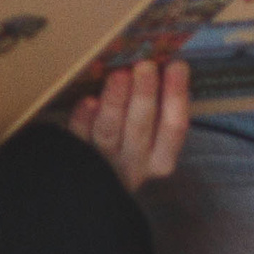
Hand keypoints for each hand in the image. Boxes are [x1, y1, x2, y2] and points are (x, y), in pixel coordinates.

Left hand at [67, 59, 191, 191]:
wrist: (86, 192)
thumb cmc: (125, 146)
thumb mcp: (147, 133)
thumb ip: (154, 106)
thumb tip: (158, 61)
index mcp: (158, 158)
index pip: (174, 129)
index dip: (177, 97)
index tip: (177, 66)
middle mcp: (133, 163)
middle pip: (141, 129)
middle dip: (145, 94)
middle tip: (145, 65)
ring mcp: (103, 163)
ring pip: (111, 132)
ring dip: (116, 101)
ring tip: (119, 74)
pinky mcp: (76, 158)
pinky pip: (80, 138)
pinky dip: (84, 119)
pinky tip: (88, 100)